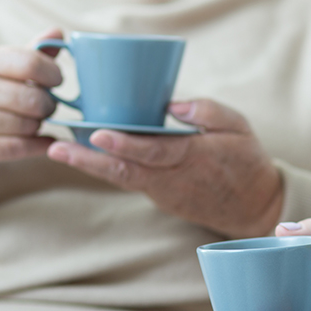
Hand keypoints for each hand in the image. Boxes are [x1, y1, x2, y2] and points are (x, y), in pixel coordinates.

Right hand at [0, 30, 62, 171]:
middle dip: (48, 105)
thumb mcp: (1, 66)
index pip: (30, 63)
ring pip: (29, 125)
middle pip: (33, 99)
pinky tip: (44, 141)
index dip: (53, 73)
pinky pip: (20, 147)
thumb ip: (32, 52)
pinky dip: (39, 145)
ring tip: (32, 120)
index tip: (56, 81)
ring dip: (38, 125)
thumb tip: (59, 32)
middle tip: (46, 106)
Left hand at [47, 99, 282, 238]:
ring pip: (121, 178)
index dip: (125, 145)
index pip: (154, 152)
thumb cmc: (246, 160)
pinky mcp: (158, 196)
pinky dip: (104, 169)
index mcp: (193, 157)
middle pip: (124, 171)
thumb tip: (172, 103)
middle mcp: (172, 178)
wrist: (254, 207)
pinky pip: (128, 180)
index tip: (99, 134)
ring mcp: (162, 191)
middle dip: (88, 160)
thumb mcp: (239, 127)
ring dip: (89, 166)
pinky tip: (83, 156)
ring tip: (58, 150)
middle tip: (57, 148)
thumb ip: (207, 111)